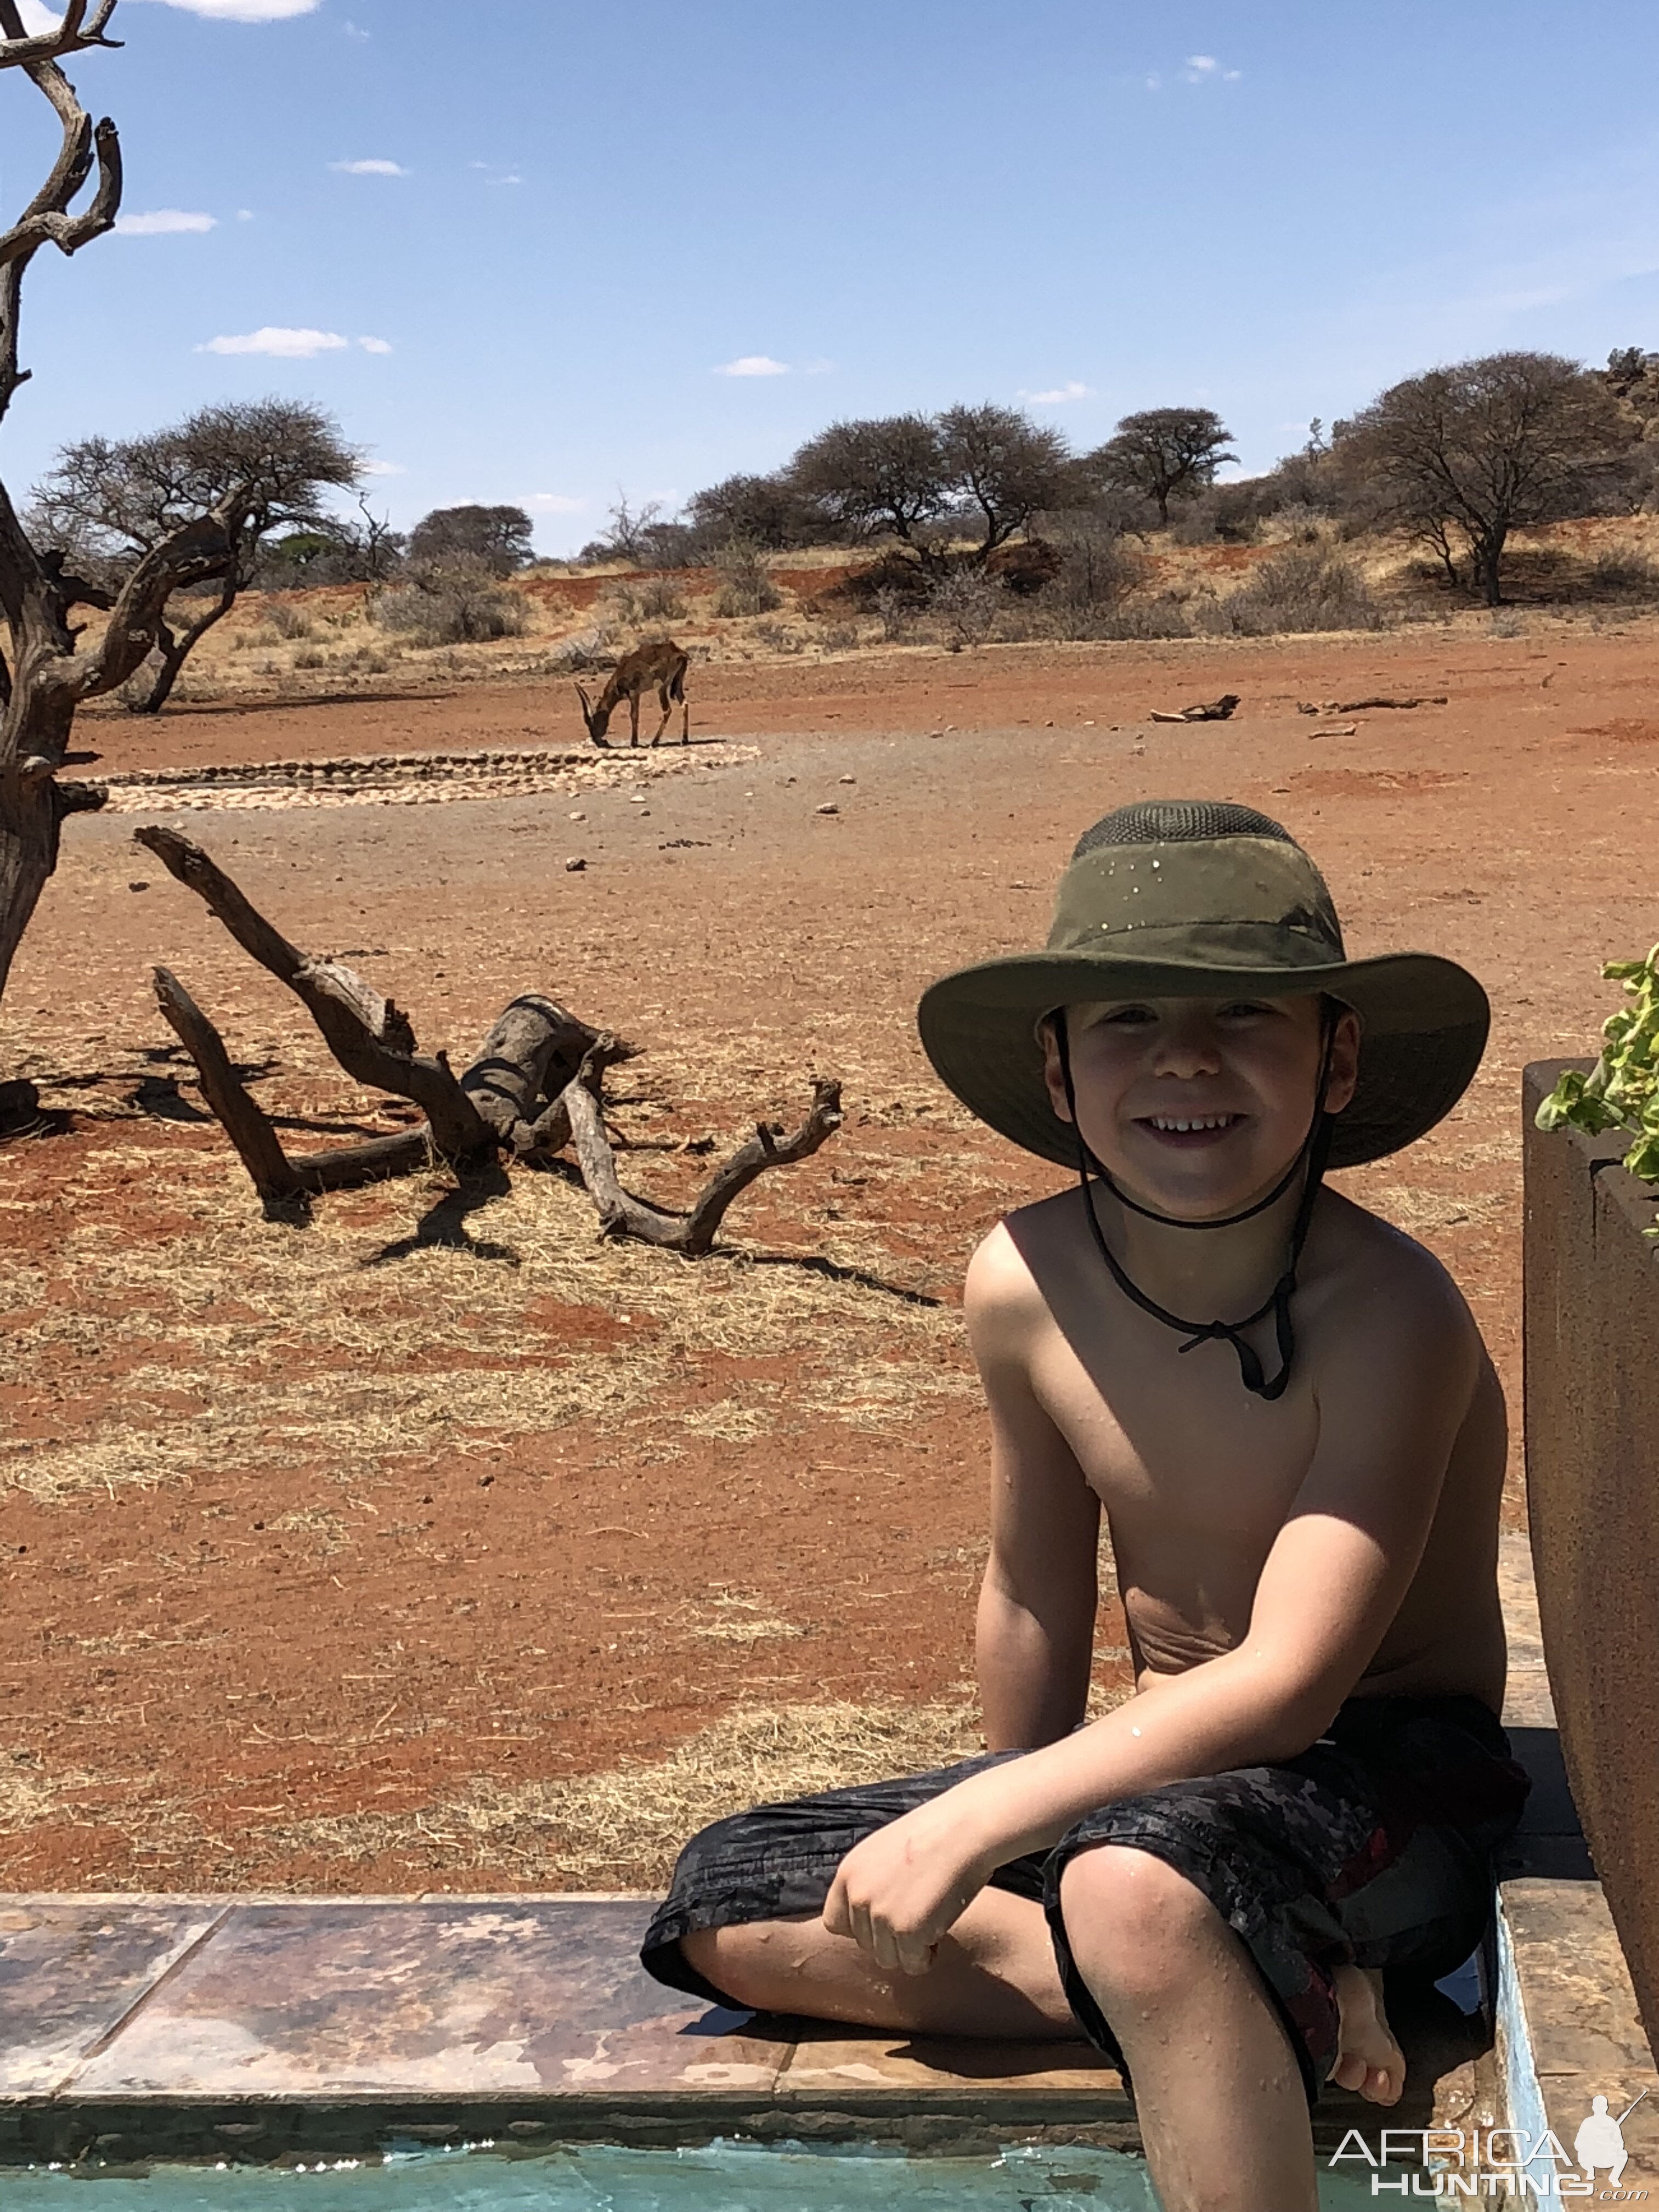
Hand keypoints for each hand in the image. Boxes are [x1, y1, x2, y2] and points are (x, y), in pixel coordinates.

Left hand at [821, 1793, 999, 1976]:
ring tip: (931, 1918)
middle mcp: (858, 1895)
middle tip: (919, 1912)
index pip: (835, 1923)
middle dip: (891, 1937)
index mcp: (848, 1873)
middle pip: (865, 1944)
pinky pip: (914, 1964)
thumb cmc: (935, 1833)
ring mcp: (881, 1915)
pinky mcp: (908, 1931)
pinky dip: (929, 1954)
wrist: (966, 1828)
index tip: (888, 1916)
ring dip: (910, 1948)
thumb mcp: (884, 1852)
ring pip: (888, 1959)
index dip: (862, 1926)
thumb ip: (869, 1883)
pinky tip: (941, 1927)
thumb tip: (869, 1917)